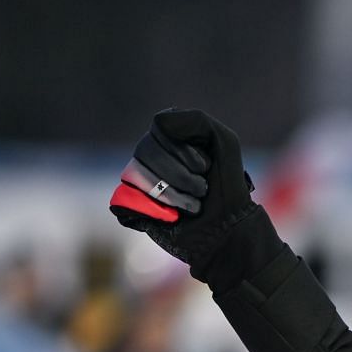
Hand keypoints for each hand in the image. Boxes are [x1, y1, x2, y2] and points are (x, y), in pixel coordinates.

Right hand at [108, 109, 259, 281]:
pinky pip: (124, 199)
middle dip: (180, 174)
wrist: (226, 231)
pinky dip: (153, 208)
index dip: (183, 150)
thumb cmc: (227, 188)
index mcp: (170, 139)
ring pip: (135, 174)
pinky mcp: (134, 206)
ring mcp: (141, 181)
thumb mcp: (224, 143)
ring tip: (194, 206)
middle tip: (202, 189)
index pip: (160, 129)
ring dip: (173, 193)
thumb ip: (195, 120)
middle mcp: (152, 157)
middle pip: (145, 150)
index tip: (205, 167)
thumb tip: (158, 121)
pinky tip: (173, 216)